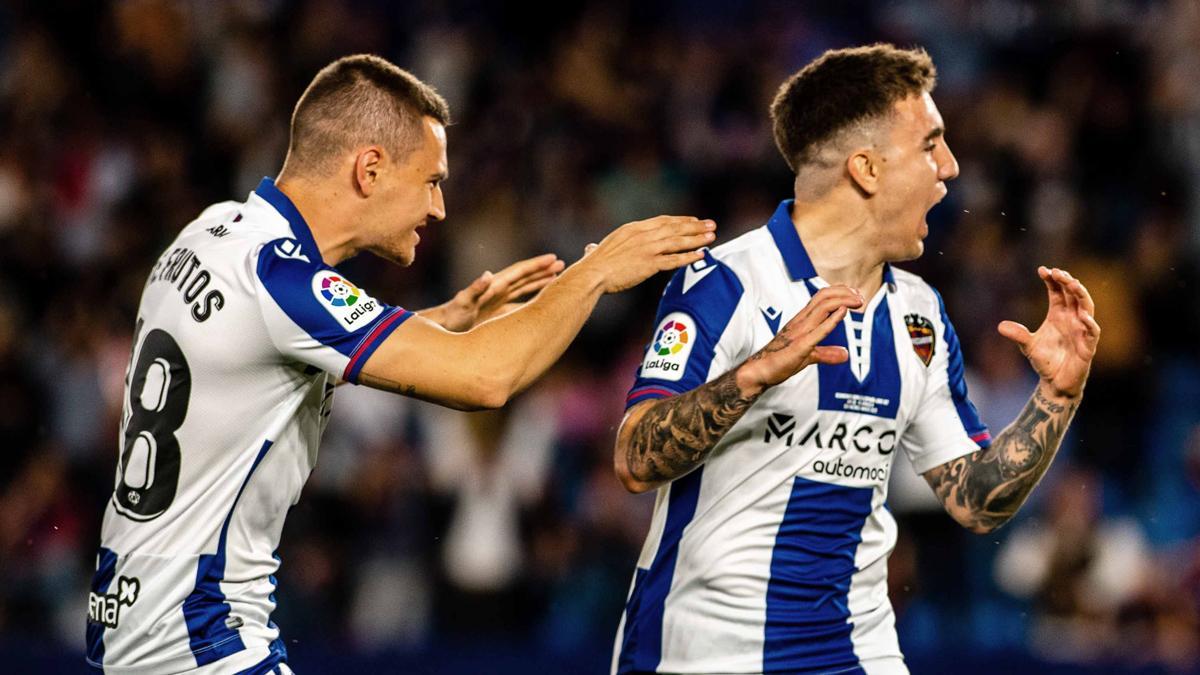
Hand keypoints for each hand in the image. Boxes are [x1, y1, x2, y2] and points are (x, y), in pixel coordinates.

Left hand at [434, 254, 564, 330]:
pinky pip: (520, 303)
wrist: (443, 328)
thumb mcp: (462, 302)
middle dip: (543, 270)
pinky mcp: (498, 312)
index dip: (536, 265)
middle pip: (525, 277)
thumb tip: (487, 275)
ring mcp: (499, 300)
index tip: (553, 258)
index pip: (519, 272)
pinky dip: (532, 299)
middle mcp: (498, 290)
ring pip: (524, 288)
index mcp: (494, 286)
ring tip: (557, 276)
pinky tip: (542, 300)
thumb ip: (474, 289)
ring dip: (540, 281)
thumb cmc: (452, 315)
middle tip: (563, 263)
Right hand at [579, 216, 715, 292]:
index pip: (662, 221)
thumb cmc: (593, 265)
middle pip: (674, 228)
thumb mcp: (598, 249)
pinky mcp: (650, 264)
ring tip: (711, 236)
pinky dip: (689, 257)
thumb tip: (591, 248)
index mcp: (633, 229)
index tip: (693, 220)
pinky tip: (701, 255)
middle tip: (711, 224)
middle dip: (695, 226)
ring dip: (697, 239)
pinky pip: (674, 260)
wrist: (593, 274)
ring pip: (678, 242)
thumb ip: (600, 247)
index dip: (680, 220)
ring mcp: (648, 249)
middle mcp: (643, 235)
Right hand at [736, 285, 864, 392]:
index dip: (840, 292)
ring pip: (822, 306)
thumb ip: (827, 353)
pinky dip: (832, 319)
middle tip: (860, 297)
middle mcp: (801, 321)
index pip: (822, 297)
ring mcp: (799, 331)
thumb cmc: (780, 361)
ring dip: (843, 301)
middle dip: (845, 293)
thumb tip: (845, 354)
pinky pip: (818, 330)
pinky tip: (843, 313)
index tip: (855, 295)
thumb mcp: (809, 356)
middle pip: (824, 296)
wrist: (760, 371)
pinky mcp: (799, 345)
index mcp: (802, 321)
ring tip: (857, 302)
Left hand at [998, 266, 1099, 398]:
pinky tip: (1083, 316)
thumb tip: (1000, 326)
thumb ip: (1017, 334)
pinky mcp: (1088, 346)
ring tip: (1072, 283)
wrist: (1055, 382)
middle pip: (1073, 294)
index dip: (1052, 280)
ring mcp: (1082, 331)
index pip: (1058, 292)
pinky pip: (1093, 332)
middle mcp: (1072, 319)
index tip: (1042, 270)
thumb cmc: (1045, 361)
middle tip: (1057, 272)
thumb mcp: (1027, 346)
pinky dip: (1090, 323)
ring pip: (1087, 307)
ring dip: (1081, 294)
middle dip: (1067, 282)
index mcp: (1058, 314)